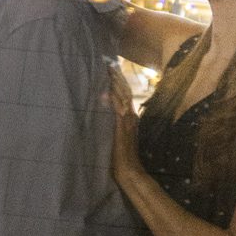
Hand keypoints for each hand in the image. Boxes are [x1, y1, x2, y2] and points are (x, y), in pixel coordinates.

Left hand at [109, 67, 141, 185]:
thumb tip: (104, 106)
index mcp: (130, 117)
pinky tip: (109, 90)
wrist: (130, 171)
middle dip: (118, 77)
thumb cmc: (121, 156)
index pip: (126, 94)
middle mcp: (131, 116)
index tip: (113, 69)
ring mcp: (128, 121)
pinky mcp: (123, 127)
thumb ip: (114, 122)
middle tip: (110, 64)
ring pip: (124, 97)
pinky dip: (115, 99)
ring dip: (117, 84)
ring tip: (110, 70)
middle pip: (126, 91)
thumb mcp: (117, 135)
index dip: (120, 81)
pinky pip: (119, 109)